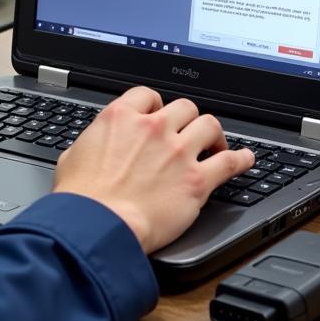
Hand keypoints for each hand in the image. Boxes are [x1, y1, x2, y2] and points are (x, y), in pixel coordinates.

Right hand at [53, 87, 254, 252]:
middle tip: (187, 132)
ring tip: (215, 143)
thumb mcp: (73, 155)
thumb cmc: (82, 197)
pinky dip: (241, 158)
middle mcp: (153, 128)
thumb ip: (92, 141)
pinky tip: (245, 159)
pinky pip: (230, 161)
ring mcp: (178, 152)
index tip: (158, 116)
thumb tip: (94, 144)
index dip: (155, 105)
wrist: (99, 225)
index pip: (148, 95)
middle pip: (184, 107)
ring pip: (209, 125)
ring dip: (213, 133)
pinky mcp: (197, 180)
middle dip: (187, 118)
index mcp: (121, 117)